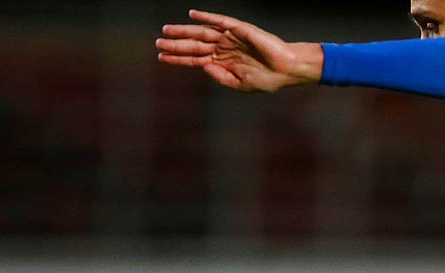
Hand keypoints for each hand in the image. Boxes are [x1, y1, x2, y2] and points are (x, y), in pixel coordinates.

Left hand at [156, 10, 321, 92]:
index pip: (194, 59)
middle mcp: (222, 48)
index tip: (161, 58)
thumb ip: (221, 76)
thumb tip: (203, 66)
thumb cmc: (267, 80)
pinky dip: (206, 17)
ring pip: (201, 32)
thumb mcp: (241, 84)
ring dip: (184, 31)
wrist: (286, 70)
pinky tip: (192, 15)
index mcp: (221, 62)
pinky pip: (219, 21)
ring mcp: (229, 38)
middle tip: (157, 43)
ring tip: (166, 31)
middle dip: (175, 45)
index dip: (178, 59)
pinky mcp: (239, 29)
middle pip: (194, 45)